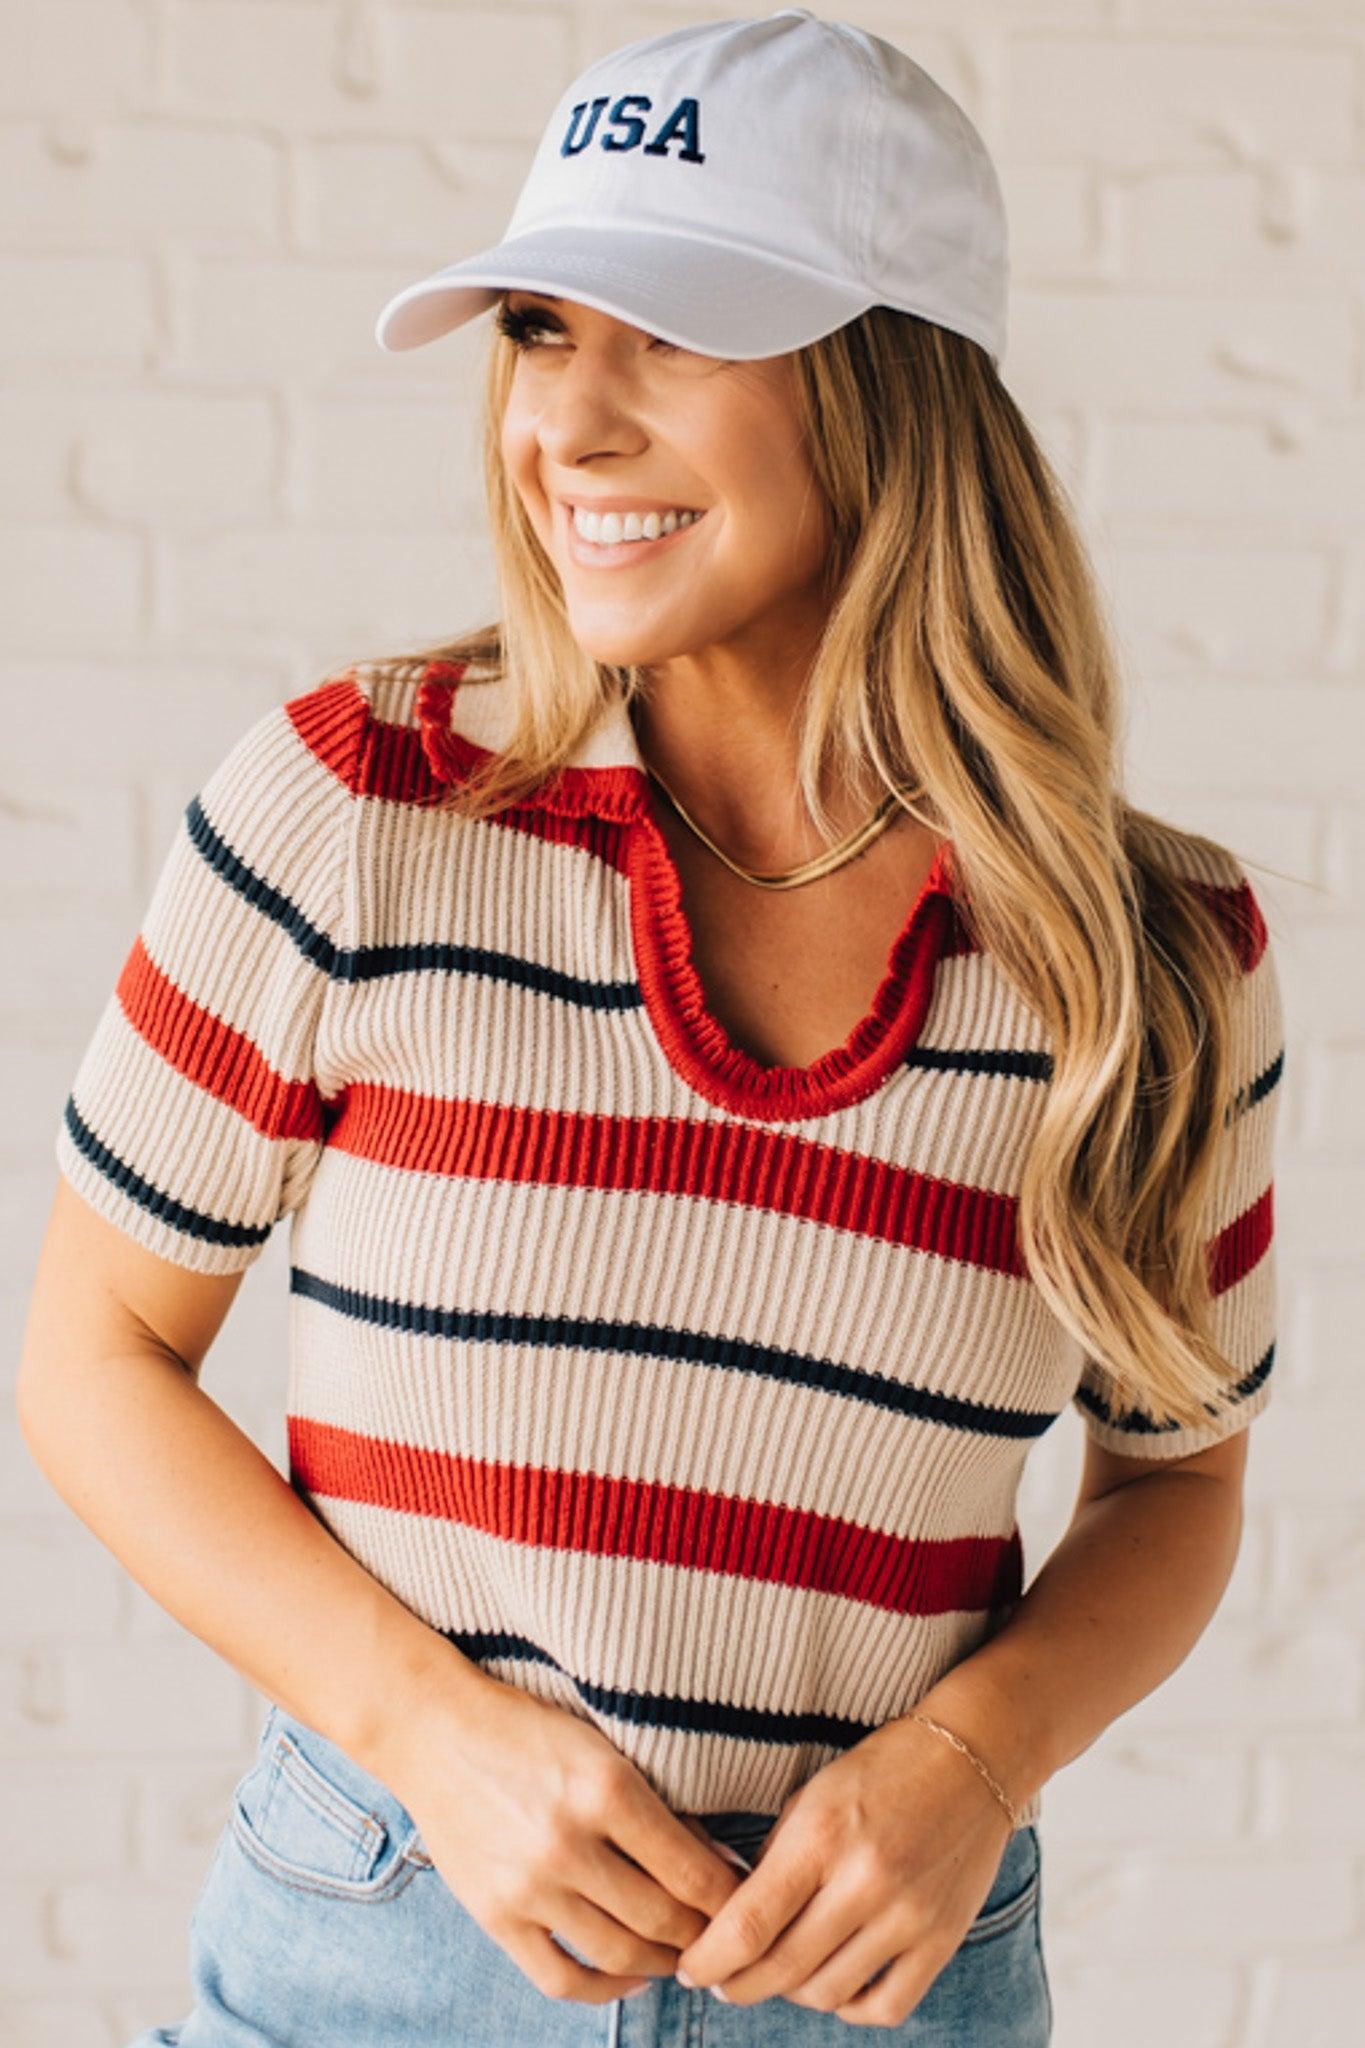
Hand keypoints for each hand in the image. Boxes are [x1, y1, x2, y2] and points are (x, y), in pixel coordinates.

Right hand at [376, 1671, 745, 2005]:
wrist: (435, 1731)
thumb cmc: (529, 1730)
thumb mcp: (602, 1747)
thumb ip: (657, 1806)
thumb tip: (720, 1863)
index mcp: (605, 1788)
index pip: (691, 1870)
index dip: (729, 1899)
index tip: (747, 1905)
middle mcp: (568, 1842)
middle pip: (661, 1918)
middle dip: (703, 1935)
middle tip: (722, 1938)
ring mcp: (528, 1885)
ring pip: (618, 1953)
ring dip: (661, 1964)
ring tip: (682, 1956)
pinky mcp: (494, 1915)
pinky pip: (560, 1978)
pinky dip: (603, 1989)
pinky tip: (629, 1978)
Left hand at [672, 1715, 1015, 2028]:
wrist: (972, 1758)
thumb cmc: (881, 1769)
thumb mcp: (812, 1797)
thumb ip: (773, 1860)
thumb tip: (731, 1922)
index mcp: (822, 1835)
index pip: (749, 1924)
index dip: (709, 1959)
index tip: (690, 1968)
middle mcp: (866, 1881)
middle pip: (782, 1970)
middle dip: (737, 1985)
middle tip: (722, 1981)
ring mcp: (909, 1916)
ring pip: (827, 1994)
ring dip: (790, 1993)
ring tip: (779, 1973)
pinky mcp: (942, 1939)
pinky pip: (885, 2006)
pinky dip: (849, 2005)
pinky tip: (833, 1984)